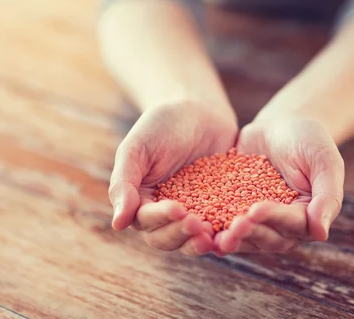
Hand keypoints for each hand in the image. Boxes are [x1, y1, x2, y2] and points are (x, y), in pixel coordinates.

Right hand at [109, 100, 237, 255]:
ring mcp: (194, 213)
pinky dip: (225, 234)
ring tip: (213, 237)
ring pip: (193, 240)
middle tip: (198, 226)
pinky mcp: (219, 209)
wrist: (199, 109)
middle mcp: (166, 214)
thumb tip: (118, 223)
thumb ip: (124, 183)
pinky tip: (235, 231)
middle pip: (168, 238)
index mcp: (141, 202)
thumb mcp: (137, 148)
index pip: (146, 221)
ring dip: (201, 242)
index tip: (178, 210)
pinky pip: (221, 227)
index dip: (161, 220)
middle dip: (182, 235)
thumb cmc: (161, 125)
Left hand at [215, 117, 343, 253]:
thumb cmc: (309, 139)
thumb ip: (327, 195)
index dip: (273, 219)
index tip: (255, 210)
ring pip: (244, 237)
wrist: (282, 125)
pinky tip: (196, 223)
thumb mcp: (324, 160)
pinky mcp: (235, 211)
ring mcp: (258, 222)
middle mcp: (283, 227)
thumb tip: (321, 233)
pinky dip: (212, 225)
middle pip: (267, 237)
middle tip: (232, 226)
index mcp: (308, 217)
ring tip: (212, 235)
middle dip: (249, 232)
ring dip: (230, 237)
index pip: (292, 224)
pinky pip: (224, 222)